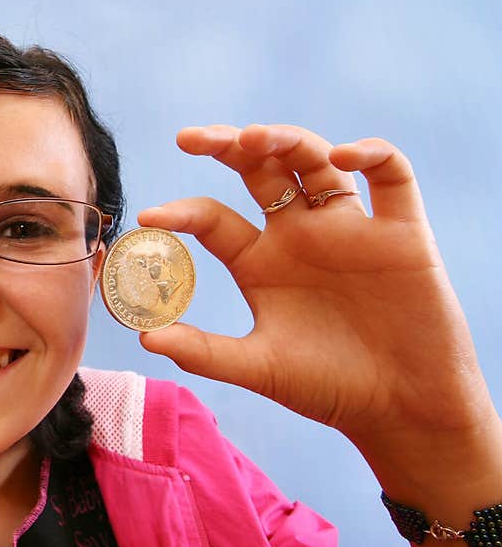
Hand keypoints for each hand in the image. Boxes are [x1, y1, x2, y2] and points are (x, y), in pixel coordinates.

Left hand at [139, 124, 495, 451]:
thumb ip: (205, 352)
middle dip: (227, 146)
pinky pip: (392, 175)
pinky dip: (372, 154)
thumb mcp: (260, 368)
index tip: (149, 217)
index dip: (182, 212)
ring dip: (287, 140)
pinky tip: (343, 157)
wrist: (401, 408)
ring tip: (254, 138)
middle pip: (260, 171)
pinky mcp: (401, 232)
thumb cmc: (328, 388)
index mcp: (261, 262)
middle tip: (189, 138)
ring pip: (316, 161)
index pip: (214, 219)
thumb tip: (145, 337)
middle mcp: (300, 236)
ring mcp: (348, 229)